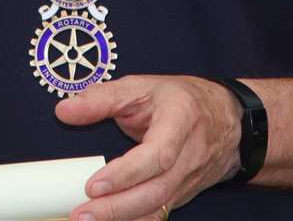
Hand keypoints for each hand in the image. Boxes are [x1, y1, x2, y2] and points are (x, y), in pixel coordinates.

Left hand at [55, 75, 241, 219]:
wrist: (228, 120)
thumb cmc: (181, 99)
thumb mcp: (141, 86)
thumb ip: (101, 98)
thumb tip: (64, 110)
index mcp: (180, 121)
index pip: (157, 156)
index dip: (126, 174)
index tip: (94, 185)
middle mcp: (188, 156)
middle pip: (156, 191)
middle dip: (117, 207)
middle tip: (82, 214)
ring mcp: (188, 180)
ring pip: (158, 208)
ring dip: (122, 219)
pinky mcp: (182, 194)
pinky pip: (159, 213)